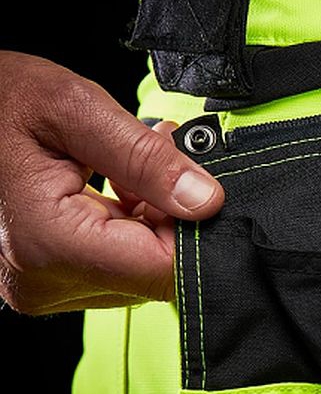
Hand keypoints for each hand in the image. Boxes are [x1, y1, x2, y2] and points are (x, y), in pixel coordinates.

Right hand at [0, 52, 223, 313]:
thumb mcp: (75, 107)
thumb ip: (146, 158)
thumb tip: (206, 201)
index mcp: (49, 244)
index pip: (162, 269)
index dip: (194, 229)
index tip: (197, 184)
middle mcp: (42, 281)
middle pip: (153, 272)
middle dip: (172, 217)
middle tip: (160, 159)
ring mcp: (40, 286)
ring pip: (138, 269)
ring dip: (150, 219)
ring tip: (128, 166)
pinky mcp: (44, 280)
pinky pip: (114, 264)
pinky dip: (128, 225)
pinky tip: (118, 184)